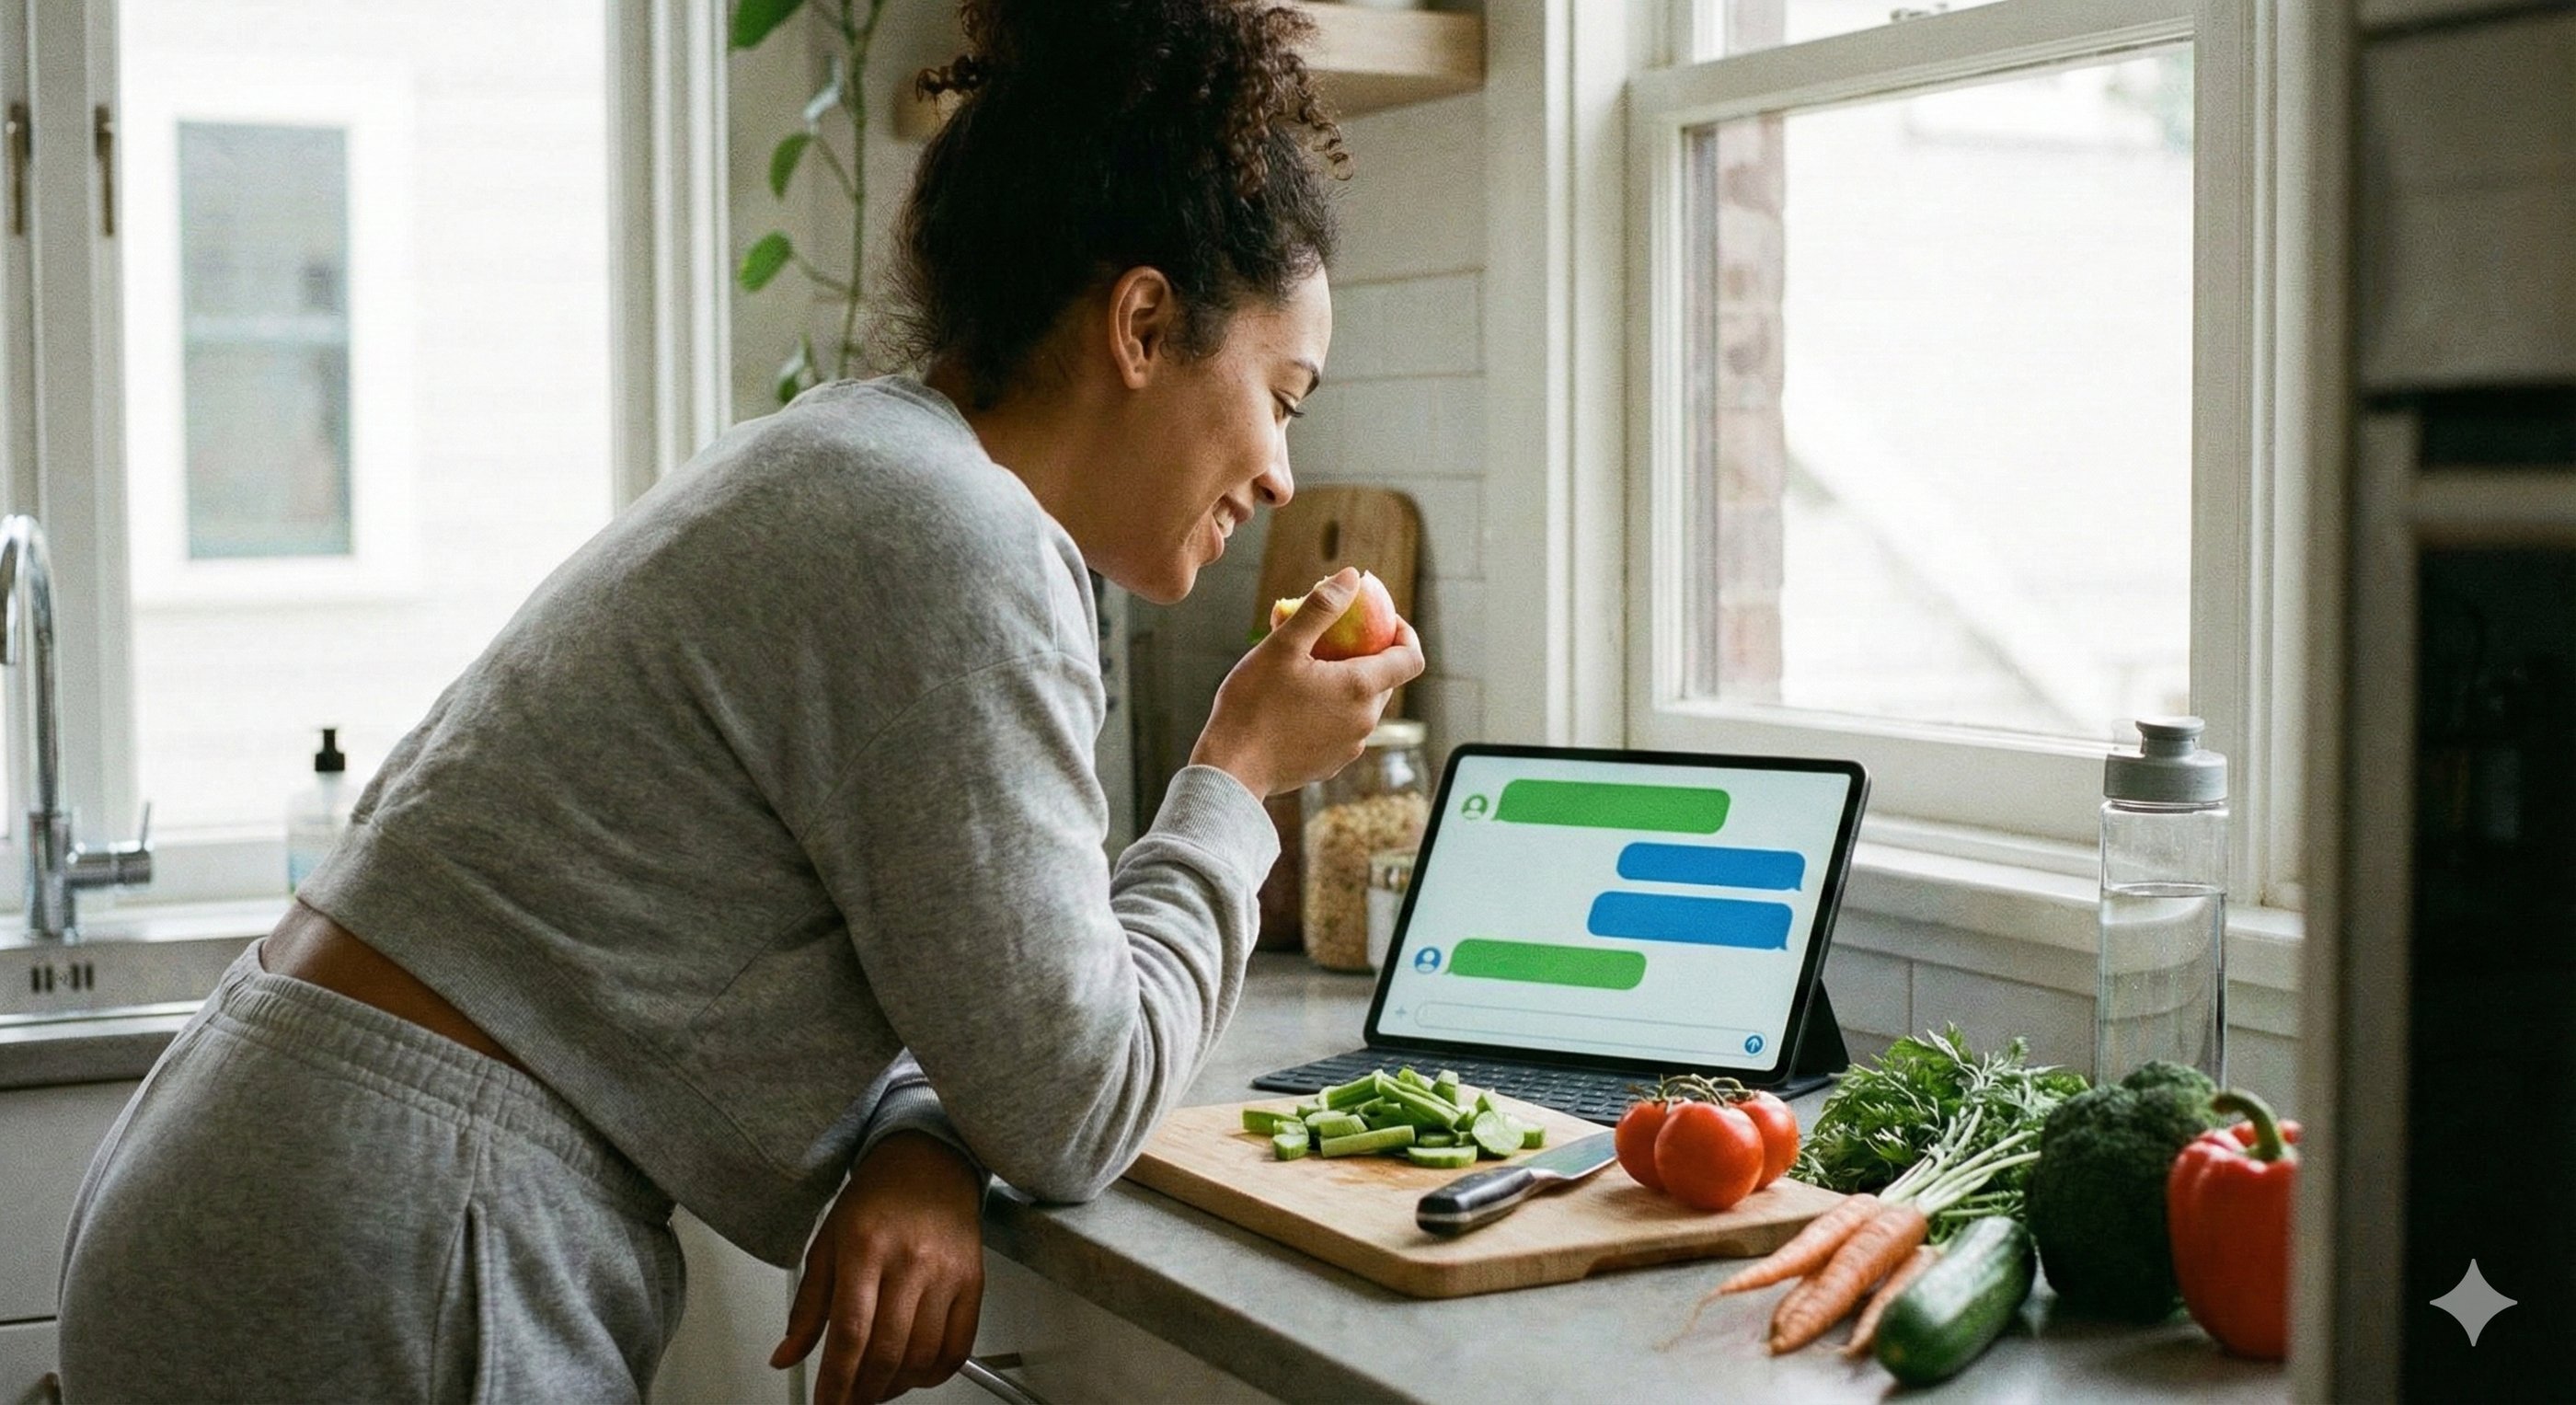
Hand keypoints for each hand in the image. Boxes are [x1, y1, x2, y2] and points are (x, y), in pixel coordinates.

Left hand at [771, 1132, 985, 1404]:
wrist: (929, 1162)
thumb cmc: (877, 1199)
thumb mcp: (828, 1244)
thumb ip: (807, 1306)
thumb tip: (786, 1356)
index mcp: (865, 1248)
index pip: (850, 1331)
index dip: (836, 1380)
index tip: (827, 1404)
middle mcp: (910, 1261)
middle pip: (887, 1351)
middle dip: (863, 1392)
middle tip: (849, 1401)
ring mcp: (946, 1273)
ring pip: (921, 1355)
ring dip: (895, 1387)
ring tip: (876, 1388)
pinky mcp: (973, 1282)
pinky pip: (958, 1346)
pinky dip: (934, 1374)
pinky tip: (915, 1375)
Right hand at [1190, 568, 1425, 797]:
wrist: (1231, 769)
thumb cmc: (1253, 704)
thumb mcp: (1283, 646)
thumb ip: (1320, 608)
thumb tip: (1351, 577)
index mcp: (1360, 688)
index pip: (1411, 657)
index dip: (1402, 632)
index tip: (1378, 618)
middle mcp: (1365, 720)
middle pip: (1384, 678)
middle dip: (1365, 654)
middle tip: (1328, 638)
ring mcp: (1350, 746)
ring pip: (1361, 704)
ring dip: (1345, 682)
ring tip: (1304, 670)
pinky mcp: (1332, 763)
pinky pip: (1342, 727)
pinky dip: (1330, 709)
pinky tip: (1295, 704)